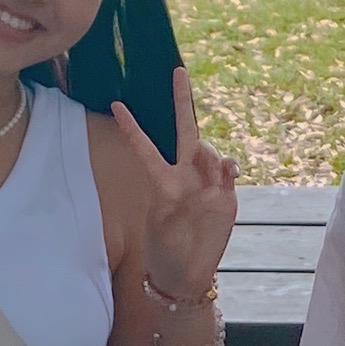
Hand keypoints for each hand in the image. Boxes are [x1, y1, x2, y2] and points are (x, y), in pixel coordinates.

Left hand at [113, 68, 239, 307]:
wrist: (188, 273)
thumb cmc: (166, 251)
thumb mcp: (161, 225)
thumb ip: (176, 196)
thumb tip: (191, 174)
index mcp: (162, 181)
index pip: (146, 149)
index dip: (133, 128)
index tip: (116, 104)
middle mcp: (184, 176)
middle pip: (184, 132)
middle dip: (181, 102)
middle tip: (177, 72)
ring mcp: (207, 183)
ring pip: (208, 151)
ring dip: (209, 152)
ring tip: (216, 169)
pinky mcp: (226, 197)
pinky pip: (227, 173)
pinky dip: (228, 168)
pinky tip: (229, 171)